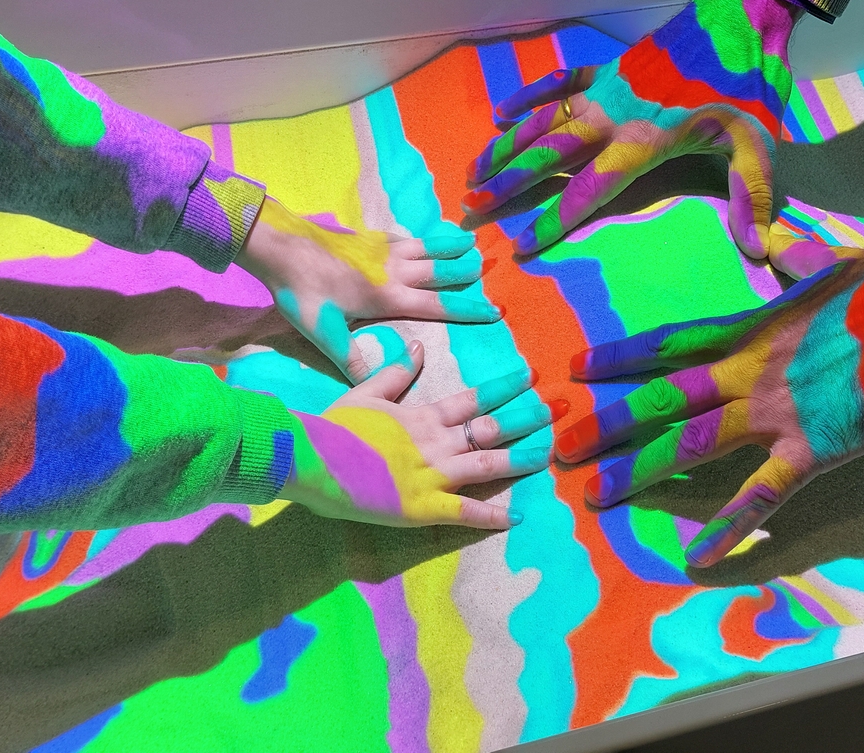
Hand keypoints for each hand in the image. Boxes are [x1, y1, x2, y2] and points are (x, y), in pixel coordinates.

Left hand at [237, 197, 499, 380]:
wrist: (281, 247)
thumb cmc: (303, 292)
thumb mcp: (325, 333)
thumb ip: (352, 360)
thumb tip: (373, 389)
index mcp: (388, 296)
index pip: (438, 304)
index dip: (468, 309)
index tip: (494, 311)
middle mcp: (393, 270)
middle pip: (439, 270)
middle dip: (465, 271)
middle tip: (489, 269)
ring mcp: (381, 249)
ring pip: (426, 247)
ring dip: (450, 246)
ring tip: (471, 241)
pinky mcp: (367, 237)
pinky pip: (404, 237)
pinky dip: (421, 238)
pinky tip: (422, 238)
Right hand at [279, 339, 565, 527]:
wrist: (309, 458)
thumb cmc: (333, 428)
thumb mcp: (366, 393)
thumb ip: (396, 373)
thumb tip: (421, 347)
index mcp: (422, 416)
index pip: (472, 399)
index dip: (502, 388)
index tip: (528, 377)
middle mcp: (435, 443)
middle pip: (489, 430)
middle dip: (523, 420)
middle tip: (554, 412)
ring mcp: (431, 475)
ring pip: (486, 467)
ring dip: (519, 460)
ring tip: (548, 454)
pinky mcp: (422, 507)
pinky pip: (464, 512)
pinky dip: (491, 516)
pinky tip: (516, 517)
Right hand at [463, 0, 800, 258]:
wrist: (738, 15)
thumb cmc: (748, 82)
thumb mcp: (758, 145)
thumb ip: (751, 199)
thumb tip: (760, 250)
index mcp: (640, 143)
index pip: (586, 190)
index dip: (553, 219)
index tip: (520, 244)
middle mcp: (610, 118)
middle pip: (546, 157)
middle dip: (506, 185)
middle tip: (469, 210)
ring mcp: (604, 90)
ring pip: (542, 123)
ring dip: (505, 148)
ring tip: (472, 173)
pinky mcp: (609, 69)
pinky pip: (558, 83)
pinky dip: (529, 97)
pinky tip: (500, 113)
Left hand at [555, 204, 863, 566]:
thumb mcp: (833, 261)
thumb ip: (794, 259)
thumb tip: (776, 243)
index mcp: (754, 327)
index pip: (669, 344)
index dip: (620, 357)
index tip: (576, 369)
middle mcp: (749, 370)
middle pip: (660, 399)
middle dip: (606, 423)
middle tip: (557, 446)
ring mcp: (775, 411)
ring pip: (688, 445)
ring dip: (637, 471)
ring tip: (591, 492)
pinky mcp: (812, 448)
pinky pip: (759, 497)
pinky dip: (727, 529)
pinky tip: (695, 557)